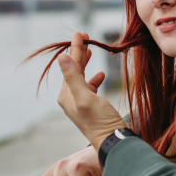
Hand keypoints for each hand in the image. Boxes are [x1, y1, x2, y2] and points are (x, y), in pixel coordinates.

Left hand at [57, 32, 127, 150]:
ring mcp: (81, 103)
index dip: (75, 48)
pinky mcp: (92, 107)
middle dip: (79, 53)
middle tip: (85, 36)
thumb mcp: (85, 97)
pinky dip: (94, 79)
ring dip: (85, 63)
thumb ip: (73, 76)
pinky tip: (101, 75)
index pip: (70, 66)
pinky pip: (90, 87)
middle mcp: (71, 99)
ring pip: (81, 77)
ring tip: (91, 51)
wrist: (114, 141)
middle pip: (74, 70)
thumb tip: (61, 56)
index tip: (80, 33)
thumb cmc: (100, 121)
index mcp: (66, 95)